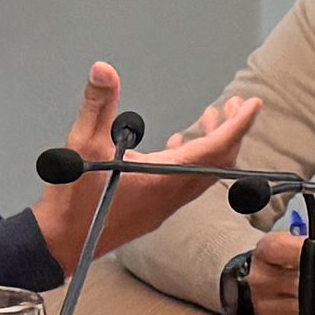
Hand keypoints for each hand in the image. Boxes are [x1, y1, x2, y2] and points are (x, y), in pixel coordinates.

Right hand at [30, 73, 271, 273]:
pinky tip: (176, 145)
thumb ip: (97, 104)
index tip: (252, 105)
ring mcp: (166, 205)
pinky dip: (194, 160)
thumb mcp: (82, 144)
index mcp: (163, 177)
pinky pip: (188, 183)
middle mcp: (172, 194)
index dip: (237, 125)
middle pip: (218, 162)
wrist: (62, 243)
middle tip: (235, 105)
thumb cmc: (73, 201)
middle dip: (231, 131)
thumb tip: (104, 71)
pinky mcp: (156, 210)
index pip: (215, 149)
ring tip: (211, 119)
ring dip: (213, 145)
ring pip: (205, 174)